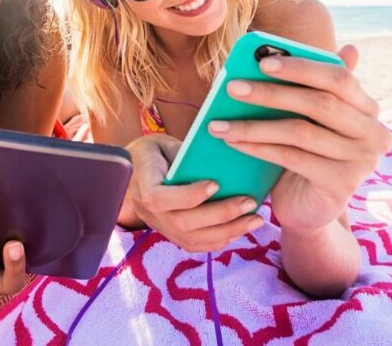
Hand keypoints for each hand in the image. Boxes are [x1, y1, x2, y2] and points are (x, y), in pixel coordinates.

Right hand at [120, 134, 264, 251]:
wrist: (136, 170)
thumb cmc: (154, 152)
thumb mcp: (163, 144)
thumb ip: (183, 155)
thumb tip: (218, 160)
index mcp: (142, 185)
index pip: (160, 198)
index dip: (188, 196)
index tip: (215, 184)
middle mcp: (148, 212)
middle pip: (183, 223)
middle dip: (220, 215)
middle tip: (249, 203)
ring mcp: (159, 227)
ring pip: (193, 239)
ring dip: (228, 231)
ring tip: (255, 219)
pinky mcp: (170, 236)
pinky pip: (196, 245)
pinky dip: (220, 239)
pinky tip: (240, 228)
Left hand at [208, 44, 391, 234]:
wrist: (308, 208)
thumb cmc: (303, 153)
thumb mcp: (301, 119)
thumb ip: (297, 88)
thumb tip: (269, 52)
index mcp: (366, 107)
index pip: (338, 77)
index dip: (301, 67)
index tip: (261, 61)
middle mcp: (372, 132)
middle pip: (319, 103)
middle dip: (271, 93)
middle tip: (232, 87)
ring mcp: (361, 161)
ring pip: (300, 132)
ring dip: (254, 125)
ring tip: (218, 122)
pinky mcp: (341, 185)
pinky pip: (292, 158)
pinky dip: (258, 147)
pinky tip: (233, 141)